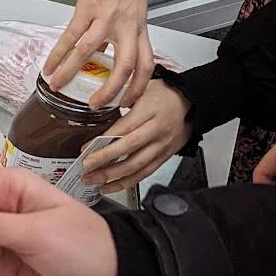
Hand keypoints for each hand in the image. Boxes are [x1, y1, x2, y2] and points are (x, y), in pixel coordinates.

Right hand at [45, 0, 151, 107]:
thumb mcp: (134, 8)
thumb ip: (124, 31)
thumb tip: (106, 53)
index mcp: (139, 28)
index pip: (147, 65)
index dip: (138, 88)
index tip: (126, 104)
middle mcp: (127, 25)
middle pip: (126, 65)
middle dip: (111, 91)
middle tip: (96, 107)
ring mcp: (107, 16)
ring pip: (91, 52)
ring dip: (73, 72)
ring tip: (58, 86)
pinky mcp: (87, 7)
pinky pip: (70, 35)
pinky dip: (57, 52)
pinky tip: (48, 64)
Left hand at [82, 79, 190, 193]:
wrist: (190, 102)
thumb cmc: (162, 94)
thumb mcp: (140, 89)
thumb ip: (119, 99)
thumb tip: (93, 107)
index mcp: (149, 111)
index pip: (124, 128)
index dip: (104, 141)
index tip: (85, 149)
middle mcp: (157, 130)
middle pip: (130, 149)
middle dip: (105, 161)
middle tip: (85, 168)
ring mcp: (162, 145)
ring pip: (137, 165)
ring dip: (113, 176)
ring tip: (93, 181)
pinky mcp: (165, 156)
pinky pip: (146, 172)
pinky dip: (127, 182)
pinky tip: (111, 186)